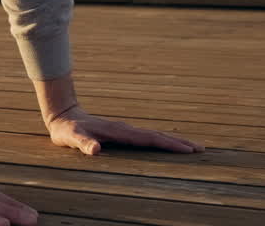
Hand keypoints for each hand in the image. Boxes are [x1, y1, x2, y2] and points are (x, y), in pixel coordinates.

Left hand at [45, 105, 203, 155]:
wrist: (63, 114)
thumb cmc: (66, 129)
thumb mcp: (71, 138)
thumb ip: (83, 143)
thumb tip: (96, 149)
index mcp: (119, 132)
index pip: (148, 139)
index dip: (168, 144)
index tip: (187, 149)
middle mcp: (125, 129)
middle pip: (157, 135)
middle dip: (179, 142)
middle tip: (201, 148)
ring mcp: (125, 129)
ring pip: (154, 135)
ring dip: (173, 140)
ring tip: (192, 147)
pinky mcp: (122, 132)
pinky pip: (147, 137)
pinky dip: (161, 140)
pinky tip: (167, 144)